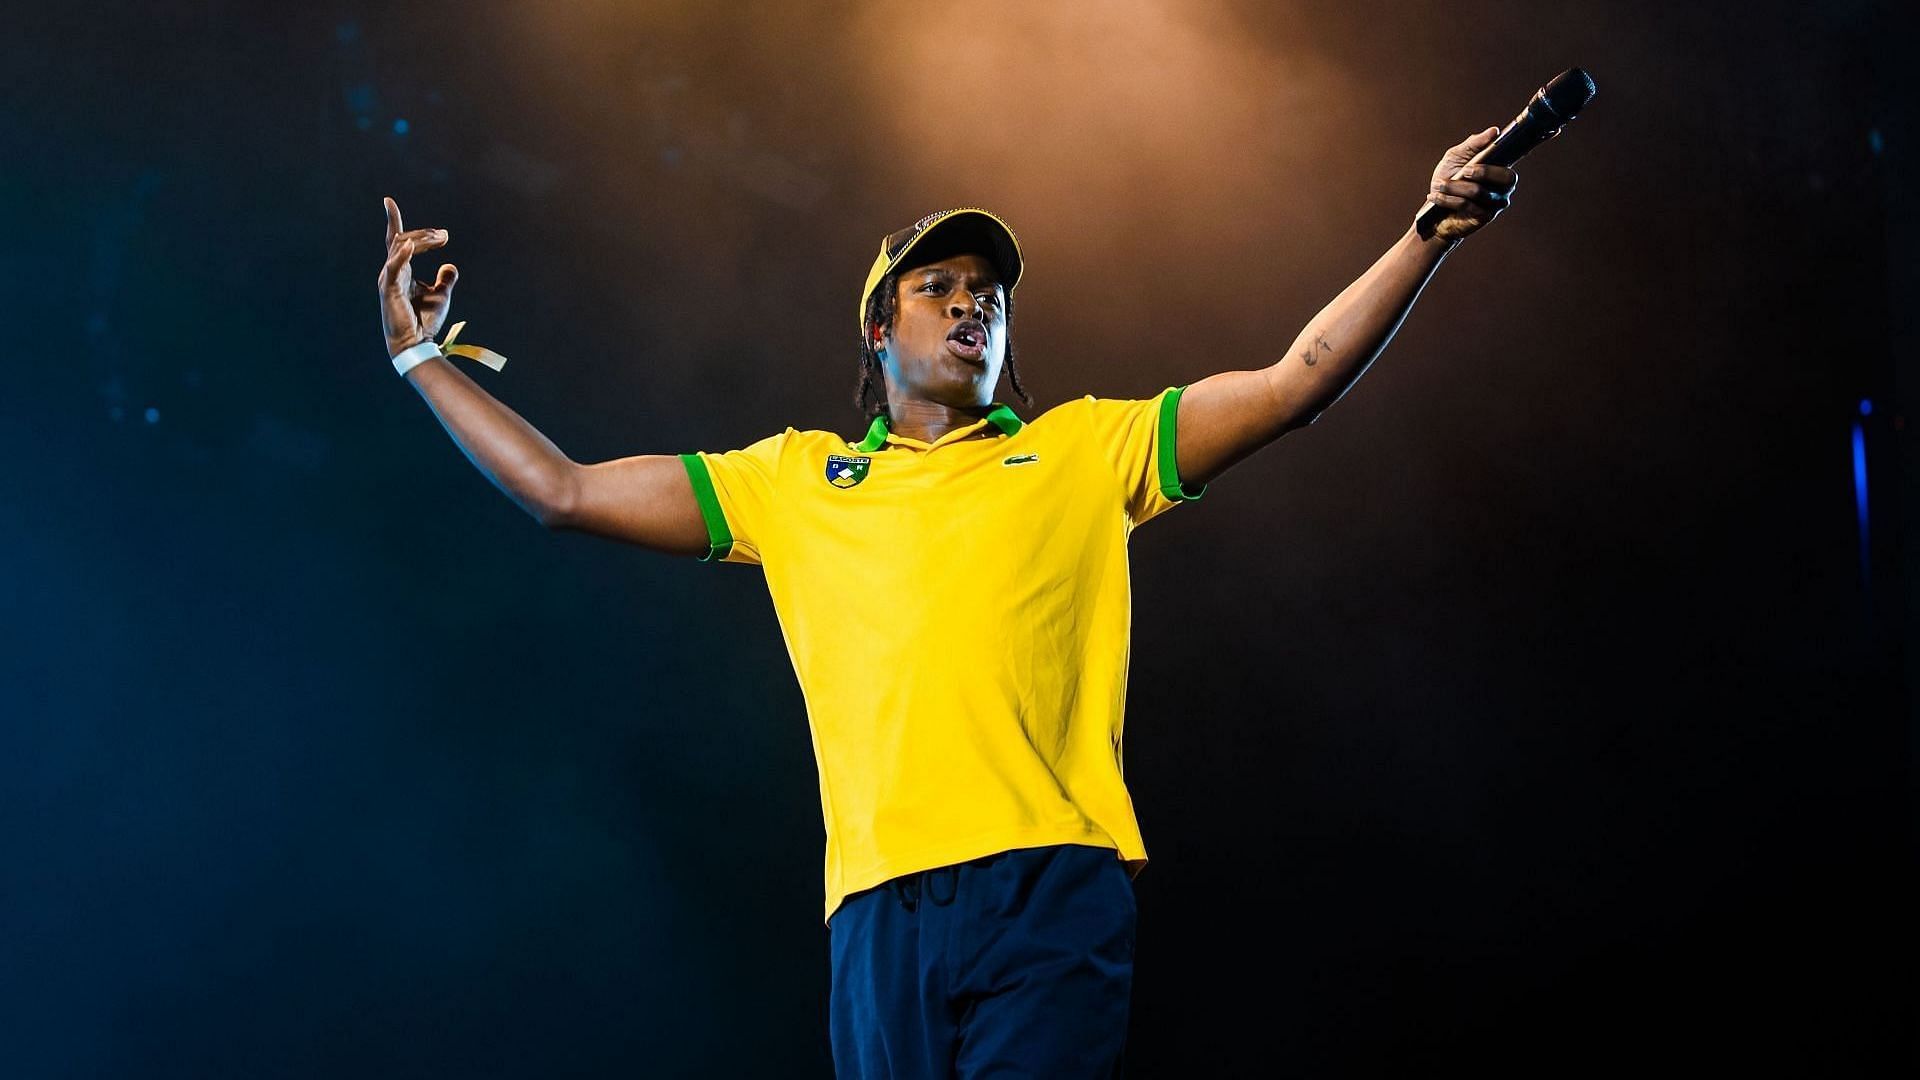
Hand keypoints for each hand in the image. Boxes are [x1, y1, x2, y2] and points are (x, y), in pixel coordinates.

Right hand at [378, 196, 457, 357]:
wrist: (415, 343)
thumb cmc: (423, 320)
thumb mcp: (440, 295)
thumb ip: (444, 280)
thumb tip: (450, 265)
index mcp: (401, 270)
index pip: (398, 240)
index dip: (398, 222)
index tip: (408, 213)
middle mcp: (391, 271)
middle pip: (402, 240)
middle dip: (424, 234)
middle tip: (444, 235)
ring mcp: (388, 279)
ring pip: (400, 247)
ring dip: (421, 240)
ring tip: (440, 238)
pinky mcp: (389, 289)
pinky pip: (394, 267)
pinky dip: (402, 254)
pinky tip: (412, 246)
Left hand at [1423, 127, 1518, 241]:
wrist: (1434, 210)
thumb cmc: (1447, 179)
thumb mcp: (1455, 157)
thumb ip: (1473, 144)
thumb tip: (1494, 131)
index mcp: (1499, 167)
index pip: (1513, 157)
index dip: (1512, 150)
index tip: (1498, 144)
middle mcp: (1503, 187)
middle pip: (1506, 177)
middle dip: (1483, 172)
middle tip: (1464, 171)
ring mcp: (1495, 203)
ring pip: (1478, 191)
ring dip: (1454, 186)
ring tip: (1438, 184)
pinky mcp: (1484, 217)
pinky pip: (1467, 205)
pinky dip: (1448, 199)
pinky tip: (1435, 196)